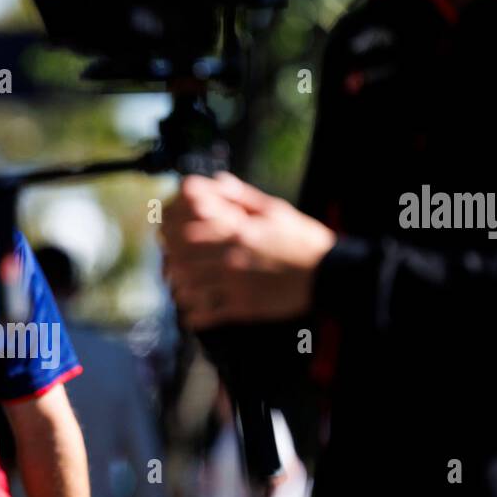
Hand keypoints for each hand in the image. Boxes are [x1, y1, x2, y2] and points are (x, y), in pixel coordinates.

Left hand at [160, 172, 335, 326]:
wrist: (328, 274)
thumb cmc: (302, 239)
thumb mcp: (275, 211)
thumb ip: (242, 197)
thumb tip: (218, 180)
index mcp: (238, 230)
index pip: (188, 232)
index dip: (171, 236)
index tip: (167, 239)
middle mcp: (232, 256)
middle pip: (182, 261)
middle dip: (171, 264)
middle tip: (171, 267)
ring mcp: (236, 284)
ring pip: (189, 289)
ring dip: (181, 290)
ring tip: (183, 290)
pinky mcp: (244, 307)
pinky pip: (206, 314)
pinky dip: (194, 315)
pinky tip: (194, 313)